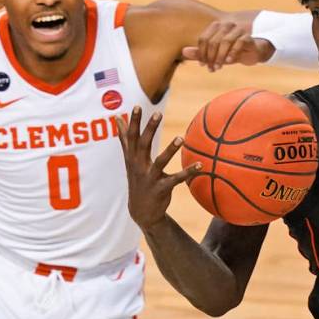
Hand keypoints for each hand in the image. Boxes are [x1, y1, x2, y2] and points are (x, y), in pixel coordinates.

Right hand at [115, 107, 201, 228]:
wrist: (141, 211)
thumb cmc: (137, 179)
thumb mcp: (129, 159)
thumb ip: (124, 138)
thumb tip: (117, 117)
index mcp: (132, 158)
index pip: (131, 137)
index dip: (133, 122)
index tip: (137, 107)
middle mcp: (139, 166)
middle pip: (143, 145)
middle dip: (150, 129)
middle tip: (158, 113)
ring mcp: (150, 178)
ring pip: (160, 161)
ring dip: (170, 150)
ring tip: (180, 138)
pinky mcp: (162, 188)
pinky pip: (176, 179)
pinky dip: (188, 172)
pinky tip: (200, 165)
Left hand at [181, 20, 274, 71]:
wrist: (253, 52)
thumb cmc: (231, 53)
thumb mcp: (214, 55)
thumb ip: (199, 54)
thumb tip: (182, 52)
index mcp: (216, 27)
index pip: (203, 39)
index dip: (201, 53)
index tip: (203, 65)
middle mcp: (226, 25)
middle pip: (213, 41)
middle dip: (210, 57)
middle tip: (211, 69)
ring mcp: (237, 30)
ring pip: (225, 42)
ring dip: (220, 57)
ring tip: (219, 67)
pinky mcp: (247, 36)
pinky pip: (238, 43)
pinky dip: (232, 53)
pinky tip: (229, 61)